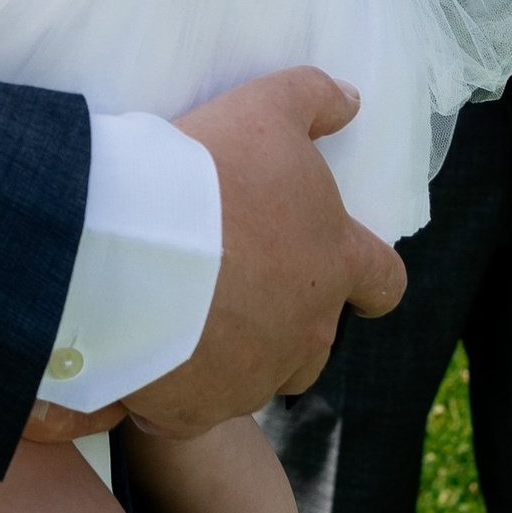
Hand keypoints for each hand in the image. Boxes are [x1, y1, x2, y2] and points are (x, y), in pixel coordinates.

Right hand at [25, 67, 402, 449]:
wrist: (127, 242)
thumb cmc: (205, 172)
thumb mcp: (265, 109)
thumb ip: (315, 99)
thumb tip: (352, 100)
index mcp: (334, 262)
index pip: (384, 282)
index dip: (371, 280)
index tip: (355, 279)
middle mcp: (308, 330)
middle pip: (316, 342)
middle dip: (287, 322)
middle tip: (237, 288)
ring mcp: (255, 377)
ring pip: (259, 377)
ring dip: (236, 357)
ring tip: (188, 323)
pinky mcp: (198, 412)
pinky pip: (193, 409)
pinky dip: (176, 390)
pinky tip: (145, 355)